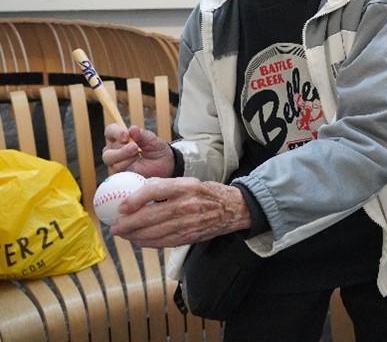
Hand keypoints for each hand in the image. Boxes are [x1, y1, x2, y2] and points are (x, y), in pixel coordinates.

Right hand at [102, 123, 174, 177]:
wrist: (165, 165)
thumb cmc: (156, 149)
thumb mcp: (152, 140)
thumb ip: (142, 134)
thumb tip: (132, 128)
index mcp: (120, 138)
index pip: (110, 131)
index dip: (116, 132)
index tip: (126, 135)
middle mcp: (114, 151)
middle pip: (107, 150)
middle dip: (121, 148)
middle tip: (135, 147)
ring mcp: (116, 163)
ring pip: (110, 160)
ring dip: (124, 156)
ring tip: (137, 154)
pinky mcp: (120, 174)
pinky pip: (117, 171)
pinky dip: (127, 166)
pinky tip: (137, 164)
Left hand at [110, 177, 250, 247]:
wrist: (234, 209)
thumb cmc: (208, 193)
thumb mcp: (190, 181)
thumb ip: (165, 185)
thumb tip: (138, 190)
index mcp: (186, 186)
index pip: (154, 191)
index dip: (134, 200)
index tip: (121, 207)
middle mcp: (186, 205)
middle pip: (150, 216)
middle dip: (128, 224)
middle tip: (114, 227)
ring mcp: (188, 223)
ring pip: (153, 233)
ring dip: (134, 236)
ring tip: (123, 235)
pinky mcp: (189, 237)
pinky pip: (163, 242)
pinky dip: (148, 243)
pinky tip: (139, 240)